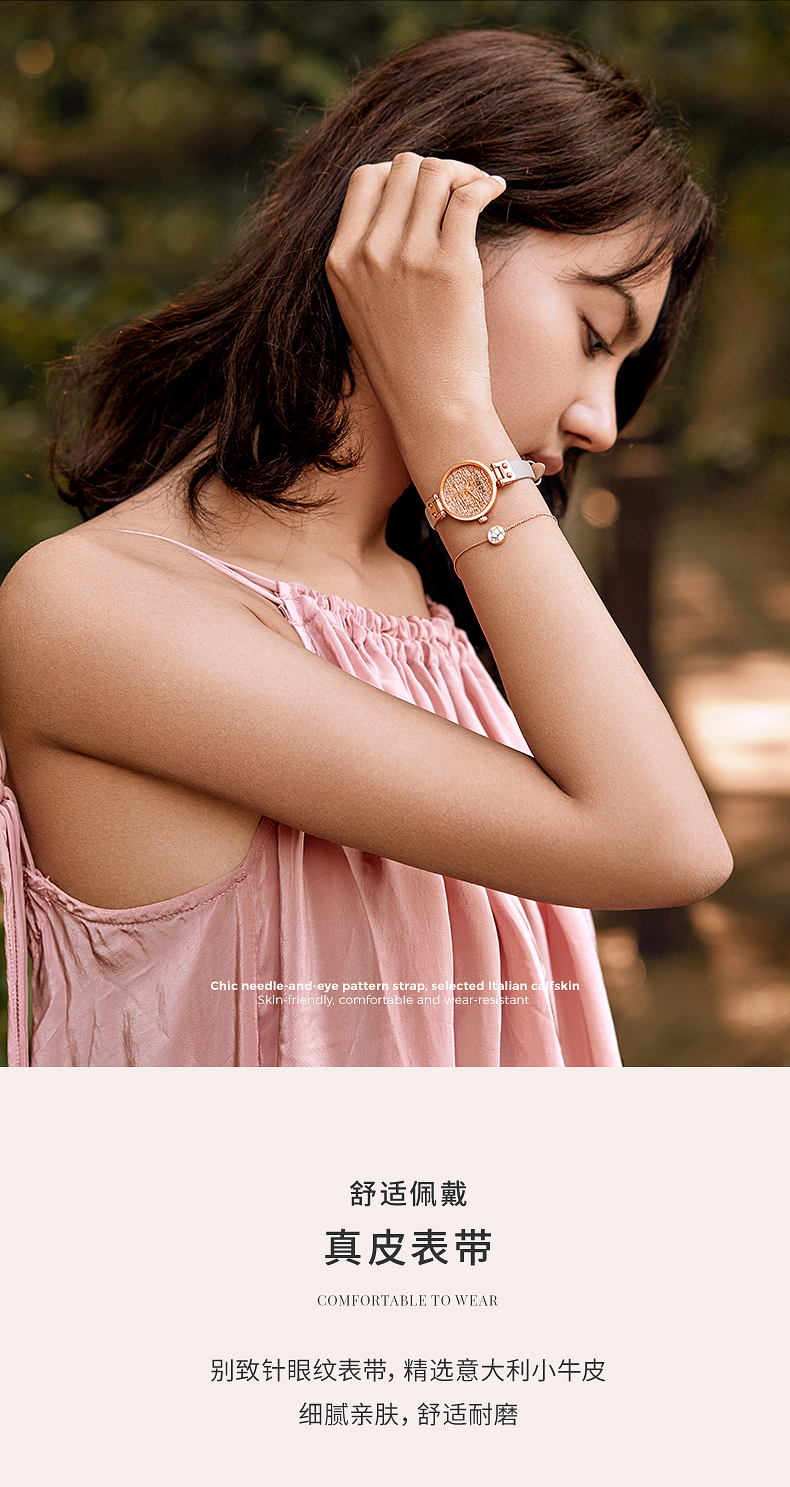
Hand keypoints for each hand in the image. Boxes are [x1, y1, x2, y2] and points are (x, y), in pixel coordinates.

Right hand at [326, 154, 506, 455]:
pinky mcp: (451, 265)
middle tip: (459, 190)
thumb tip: (399, 204)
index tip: (424, 193)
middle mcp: (369, 253)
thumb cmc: (405, 365)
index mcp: (339, 261)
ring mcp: (409, 257)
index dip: (398, 174)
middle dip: (436, 171)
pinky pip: (469, 195)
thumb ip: (367, 258)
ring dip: (464, 174)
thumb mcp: (362, 309)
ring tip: (481, 191)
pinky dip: (486, 184)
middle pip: (403, 167)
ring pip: (437, 173)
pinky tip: (497, 192)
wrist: (431, 408)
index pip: (364, 179)